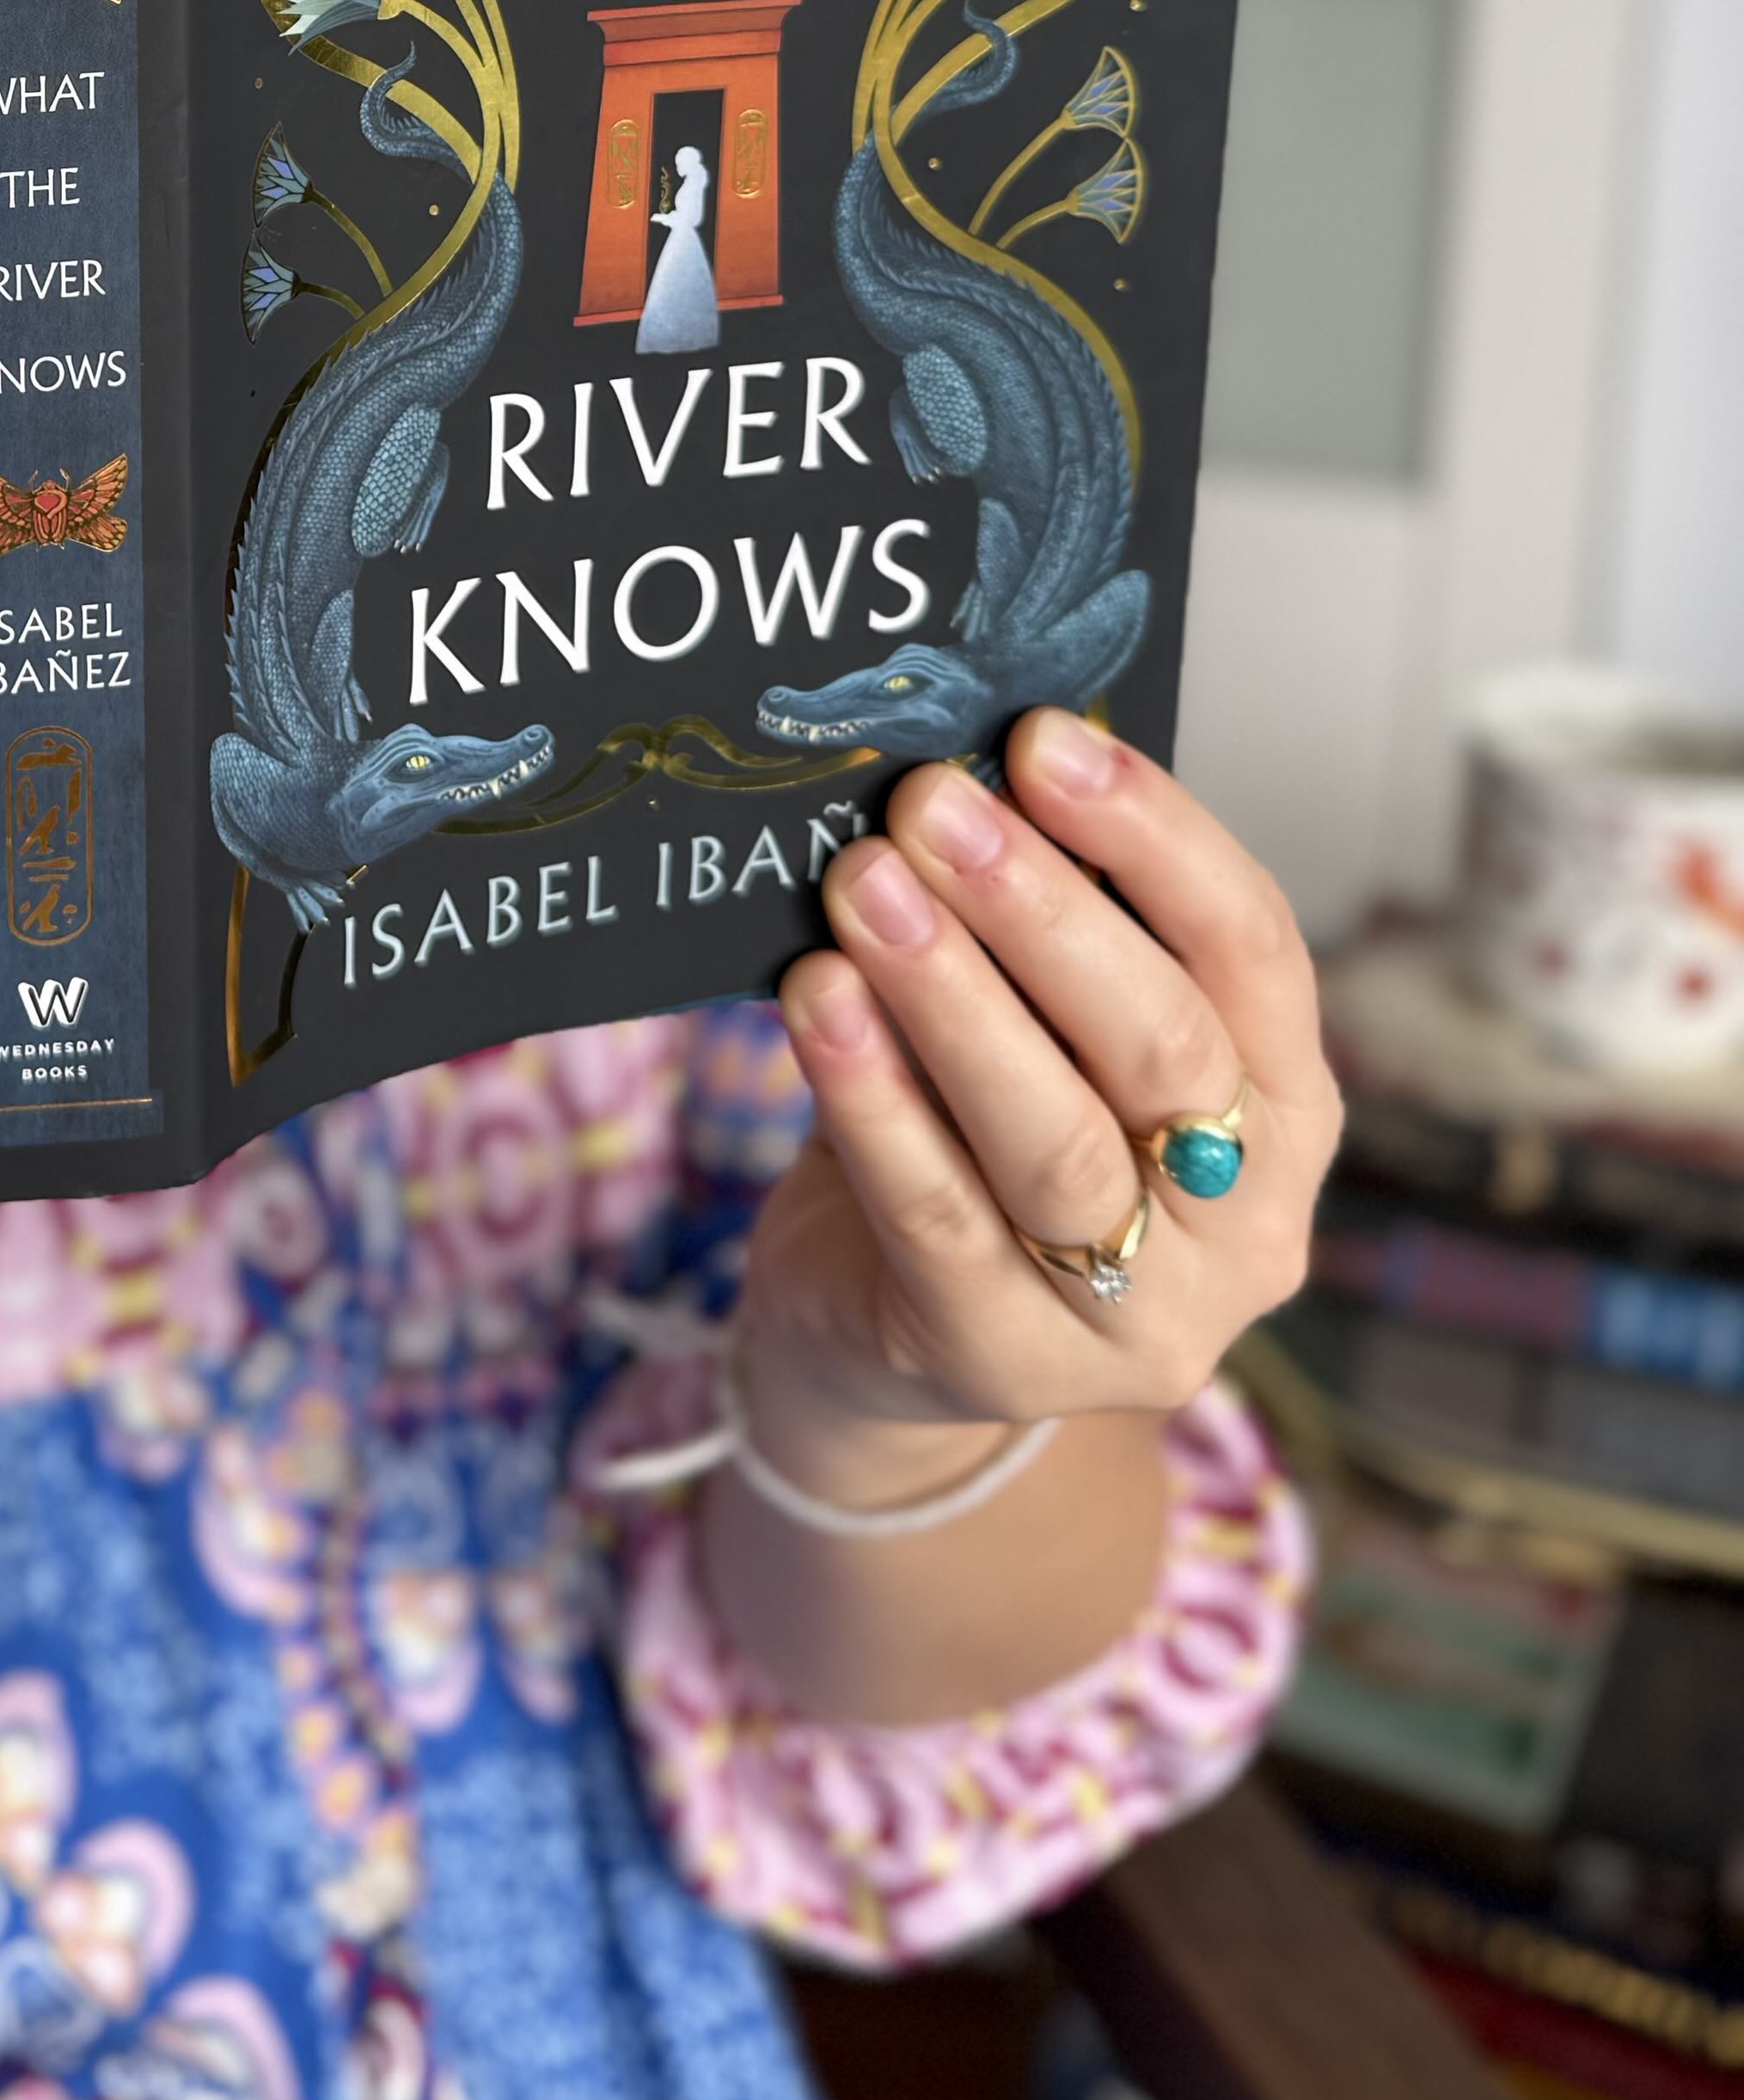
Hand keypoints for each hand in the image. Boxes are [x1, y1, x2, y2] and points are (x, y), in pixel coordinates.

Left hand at [741, 709, 1331, 1504]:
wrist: (887, 1330)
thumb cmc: (977, 1134)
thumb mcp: (1043, 1031)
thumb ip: (1038, 928)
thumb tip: (975, 764)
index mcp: (1283, 1105)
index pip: (1253, 949)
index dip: (1158, 836)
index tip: (1044, 740)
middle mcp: (1245, 1220)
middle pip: (1164, 1045)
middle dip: (1041, 909)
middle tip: (929, 804)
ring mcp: (1138, 1314)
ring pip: (1055, 1140)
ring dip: (951, 996)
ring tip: (863, 885)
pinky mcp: (1003, 1359)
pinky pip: (938, 1216)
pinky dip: (873, 1099)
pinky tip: (816, 1003)